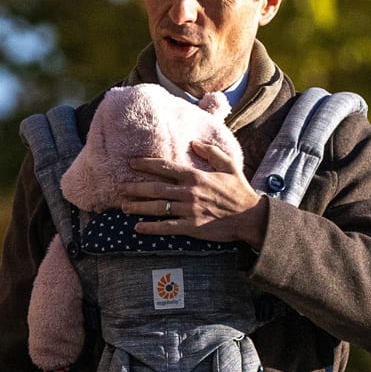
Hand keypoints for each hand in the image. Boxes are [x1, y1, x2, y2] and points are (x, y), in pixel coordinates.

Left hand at [116, 139, 264, 244]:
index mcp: (195, 176)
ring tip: (124, 207)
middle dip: (135, 188)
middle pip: (155, 188)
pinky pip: (167, 227)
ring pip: (157, 208)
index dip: (146, 164)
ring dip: (138, 207)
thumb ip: (211, 152)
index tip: (132, 163)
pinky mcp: (191, 227)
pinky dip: (151, 228)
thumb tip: (194, 143)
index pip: (165, 168)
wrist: (250, 217)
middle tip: (120, 188)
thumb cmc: (239, 190)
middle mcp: (188, 192)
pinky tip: (138, 228)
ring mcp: (189, 210)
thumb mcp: (229, 165)